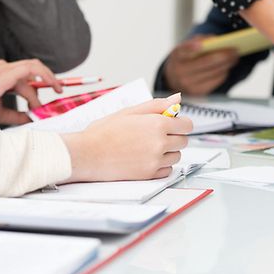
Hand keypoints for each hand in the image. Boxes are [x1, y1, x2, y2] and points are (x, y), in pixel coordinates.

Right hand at [0, 59, 61, 125]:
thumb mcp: (2, 113)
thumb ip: (18, 115)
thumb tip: (32, 119)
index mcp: (2, 75)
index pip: (28, 74)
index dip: (43, 82)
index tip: (53, 93)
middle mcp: (3, 69)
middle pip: (33, 69)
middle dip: (49, 78)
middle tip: (59, 91)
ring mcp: (4, 69)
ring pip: (34, 71)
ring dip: (46, 83)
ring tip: (48, 100)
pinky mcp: (5, 73)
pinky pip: (32, 69)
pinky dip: (44, 76)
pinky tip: (50, 86)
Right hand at [62, 94, 191, 181]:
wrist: (87, 154)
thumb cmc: (105, 131)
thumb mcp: (130, 111)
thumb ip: (157, 105)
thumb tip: (177, 99)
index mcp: (158, 124)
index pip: (187, 125)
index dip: (180, 123)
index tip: (173, 124)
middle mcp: (160, 142)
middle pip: (183, 141)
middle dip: (174, 137)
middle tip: (155, 135)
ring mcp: (155, 160)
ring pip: (176, 156)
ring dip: (168, 152)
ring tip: (148, 147)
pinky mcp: (149, 174)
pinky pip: (167, 170)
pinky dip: (161, 165)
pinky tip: (146, 159)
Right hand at [164, 35, 238, 95]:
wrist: (173, 80)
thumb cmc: (184, 59)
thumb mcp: (185, 48)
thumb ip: (198, 41)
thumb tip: (215, 40)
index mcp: (177, 57)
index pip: (184, 50)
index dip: (192, 47)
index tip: (202, 44)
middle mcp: (181, 72)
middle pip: (207, 61)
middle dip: (224, 55)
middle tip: (235, 50)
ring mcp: (189, 85)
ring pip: (215, 72)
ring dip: (228, 63)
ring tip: (235, 57)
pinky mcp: (199, 93)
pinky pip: (217, 80)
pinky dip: (224, 72)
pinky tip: (227, 66)